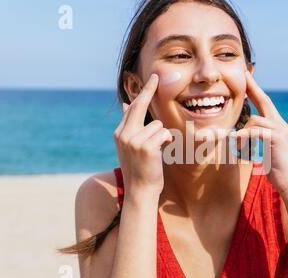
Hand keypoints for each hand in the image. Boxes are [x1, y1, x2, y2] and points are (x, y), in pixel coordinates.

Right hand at [113, 74, 172, 194]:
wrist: (140, 190)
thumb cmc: (140, 169)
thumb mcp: (131, 146)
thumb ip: (130, 126)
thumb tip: (127, 105)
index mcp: (120, 133)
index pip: (132, 108)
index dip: (142, 93)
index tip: (150, 80)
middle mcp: (124, 134)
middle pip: (139, 106)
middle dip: (149, 90)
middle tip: (156, 77)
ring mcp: (133, 140)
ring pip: (158, 125)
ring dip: (163, 136)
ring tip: (158, 151)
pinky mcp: (145, 146)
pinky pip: (163, 134)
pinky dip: (167, 141)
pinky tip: (162, 152)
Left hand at [232, 71, 287, 194]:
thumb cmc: (277, 169)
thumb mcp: (267, 149)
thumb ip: (259, 138)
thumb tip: (246, 134)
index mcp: (278, 126)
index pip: (265, 104)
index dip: (256, 90)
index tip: (247, 78)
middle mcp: (281, 124)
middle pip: (265, 101)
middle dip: (253, 88)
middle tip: (243, 75)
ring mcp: (281, 130)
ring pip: (254, 120)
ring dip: (242, 134)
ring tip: (239, 149)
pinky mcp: (277, 139)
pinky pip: (255, 131)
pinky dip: (243, 137)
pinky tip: (238, 145)